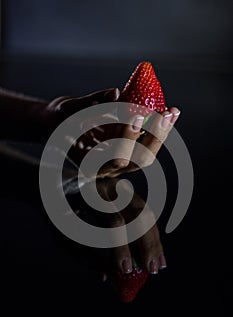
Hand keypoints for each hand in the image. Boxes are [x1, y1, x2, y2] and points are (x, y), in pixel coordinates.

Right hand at [64, 104, 180, 178]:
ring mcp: (120, 161)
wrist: (59, 126)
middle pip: (137, 159)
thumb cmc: (59, 118)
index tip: (135, 115)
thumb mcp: (68, 109)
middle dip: (153, 137)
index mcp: (89, 162)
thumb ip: (91, 103)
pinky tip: (171, 112)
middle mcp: (108, 166)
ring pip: (147, 154)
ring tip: (172, 111)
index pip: (114, 157)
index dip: (127, 138)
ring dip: (162, 133)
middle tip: (163, 114)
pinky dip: (160, 128)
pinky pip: (148, 143)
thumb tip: (116, 93)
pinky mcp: (128, 151)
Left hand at [68, 178, 166, 277]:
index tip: (125, 269)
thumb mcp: (64, 234)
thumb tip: (108, 277)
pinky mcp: (125, 191)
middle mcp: (108, 186)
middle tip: (151, 270)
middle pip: (137, 213)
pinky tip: (156, 251)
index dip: (121, 246)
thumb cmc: (58, 213)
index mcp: (90, 195)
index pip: (113, 220)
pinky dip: (150, 233)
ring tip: (159, 265)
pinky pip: (143, 212)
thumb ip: (85, 254)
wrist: (56, 182)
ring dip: (154, 240)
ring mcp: (119, 186)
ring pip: (144, 211)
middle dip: (146, 244)